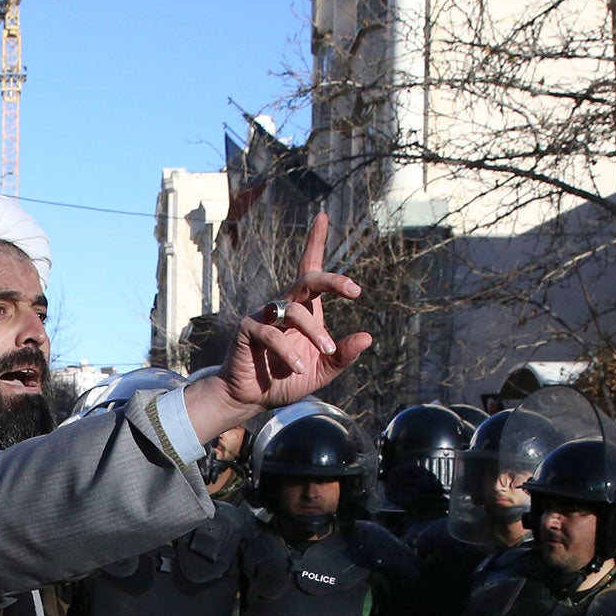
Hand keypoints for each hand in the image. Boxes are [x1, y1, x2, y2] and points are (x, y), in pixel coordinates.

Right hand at [183, 213, 370, 442]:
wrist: (251, 398)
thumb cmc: (286, 380)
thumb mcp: (322, 370)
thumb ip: (343, 355)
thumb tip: (367, 337)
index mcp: (304, 311)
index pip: (310, 270)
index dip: (315, 242)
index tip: (323, 216)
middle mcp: (284, 307)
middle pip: (307, 279)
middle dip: (332, 280)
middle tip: (354, 290)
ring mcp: (264, 316)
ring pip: (295, 311)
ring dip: (315, 332)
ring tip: (325, 352)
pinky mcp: (248, 330)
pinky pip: (272, 334)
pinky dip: (287, 352)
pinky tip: (295, 367)